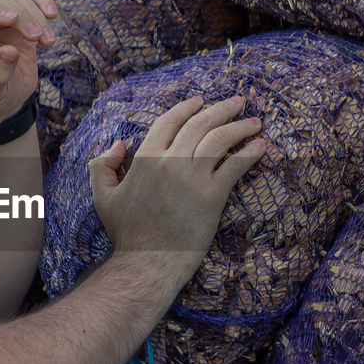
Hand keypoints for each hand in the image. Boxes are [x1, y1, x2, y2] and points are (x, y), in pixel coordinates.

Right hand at [88, 96, 266, 280]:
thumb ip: (102, 166)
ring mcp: (192, 177)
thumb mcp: (103, 196)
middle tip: (238, 102)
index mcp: (145, 158)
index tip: (201, 101)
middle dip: (221, 109)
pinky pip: (235, 166)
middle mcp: (170, 162)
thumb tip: (119, 144)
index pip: (170, 121)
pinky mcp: (212, 196)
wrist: (148, 262)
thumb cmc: (127, 233)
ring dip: (240, 126)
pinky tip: (261, 145)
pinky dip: (250, 153)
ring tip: (254, 122)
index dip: (187, 108)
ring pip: (220, 139)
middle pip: (200, 124)